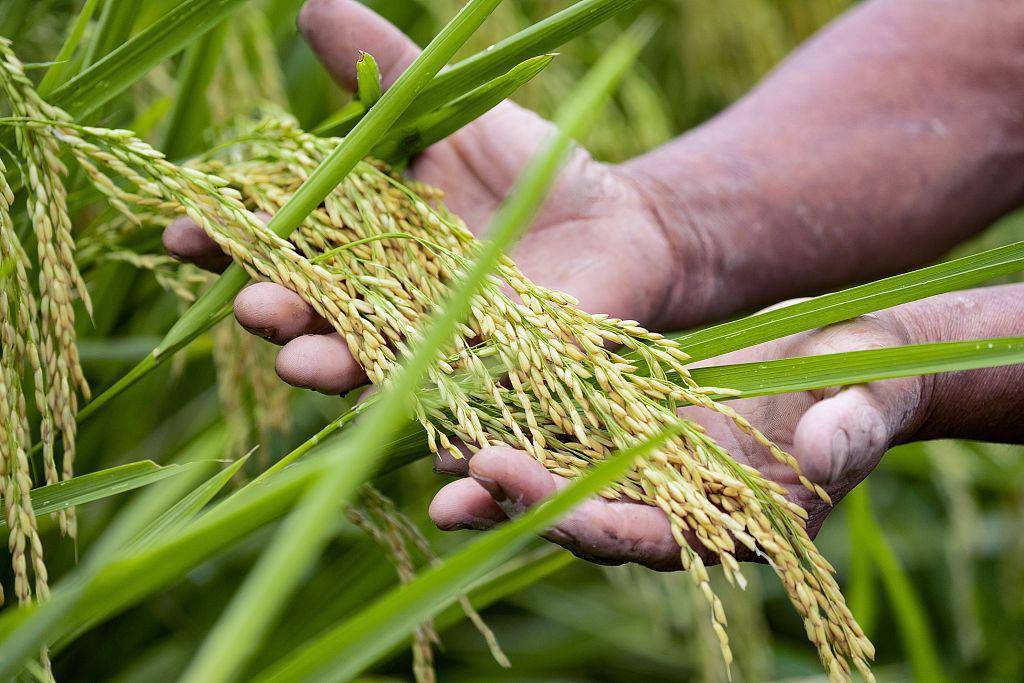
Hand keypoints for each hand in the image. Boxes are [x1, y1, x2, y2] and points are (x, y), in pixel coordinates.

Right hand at [163, 0, 705, 393]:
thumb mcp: (454, 112)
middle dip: (277, 311)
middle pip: (313, 314)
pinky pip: (467, 405)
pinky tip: (436, 437)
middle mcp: (380, 303)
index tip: (183, 231)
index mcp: (357, 241)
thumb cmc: (526, 168)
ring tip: (303, 364)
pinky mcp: (495, 379)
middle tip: (252, 303)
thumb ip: (385, 74)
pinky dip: (450, 421)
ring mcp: (434, 346)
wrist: (618, 221)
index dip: (227, 241)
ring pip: (372, 366)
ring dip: (335, 368)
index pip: (276, 244)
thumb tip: (312, 4)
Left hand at [429, 307, 929, 569]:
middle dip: (521, 504)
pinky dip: (522, 427)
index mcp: (730, 525)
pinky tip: (466, 410)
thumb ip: (851, 431)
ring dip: (499, 476)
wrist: (848, 361)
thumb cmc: (866, 386)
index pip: (646, 539)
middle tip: (453, 485)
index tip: (523, 488)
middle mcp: (677, 510)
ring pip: (563, 482)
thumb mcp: (865, 402)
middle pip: (585, 519)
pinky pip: (567, 436)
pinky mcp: (631, 431)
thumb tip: (824, 447)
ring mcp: (650, 473)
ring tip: (435, 458)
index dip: (585, 521)